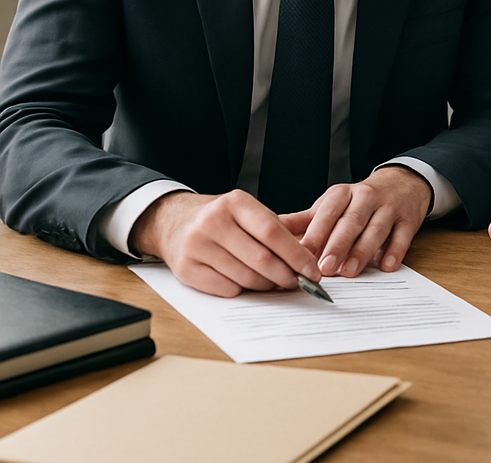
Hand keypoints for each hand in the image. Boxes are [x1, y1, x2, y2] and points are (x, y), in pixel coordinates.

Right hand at [130, 189, 321, 297]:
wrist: (175, 221)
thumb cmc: (221, 218)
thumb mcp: (245, 211)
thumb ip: (274, 228)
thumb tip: (308, 258)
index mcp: (235, 202)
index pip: (272, 233)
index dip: (296, 255)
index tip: (313, 270)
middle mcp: (214, 222)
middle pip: (261, 258)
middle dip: (286, 275)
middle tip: (300, 283)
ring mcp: (197, 246)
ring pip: (244, 277)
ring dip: (266, 286)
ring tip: (276, 284)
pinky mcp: (186, 269)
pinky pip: (225, 289)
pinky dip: (243, 290)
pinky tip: (249, 285)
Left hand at [279, 165, 431, 278]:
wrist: (401, 184)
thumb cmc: (358, 202)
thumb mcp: (331, 205)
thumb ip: (303, 221)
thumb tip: (267, 231)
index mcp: (342, 194)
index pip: (327, 212)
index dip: (316, 234)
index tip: (303, 255)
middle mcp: (365, 197)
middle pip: (351, 221)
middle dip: (337, 245)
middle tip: (324, 268)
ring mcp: (389, 207)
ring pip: (375, 228)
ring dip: (362, 250)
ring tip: (350, 272)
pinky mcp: (408, 219)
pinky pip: (402, 235)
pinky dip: (394, 251)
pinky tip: (386, 265)